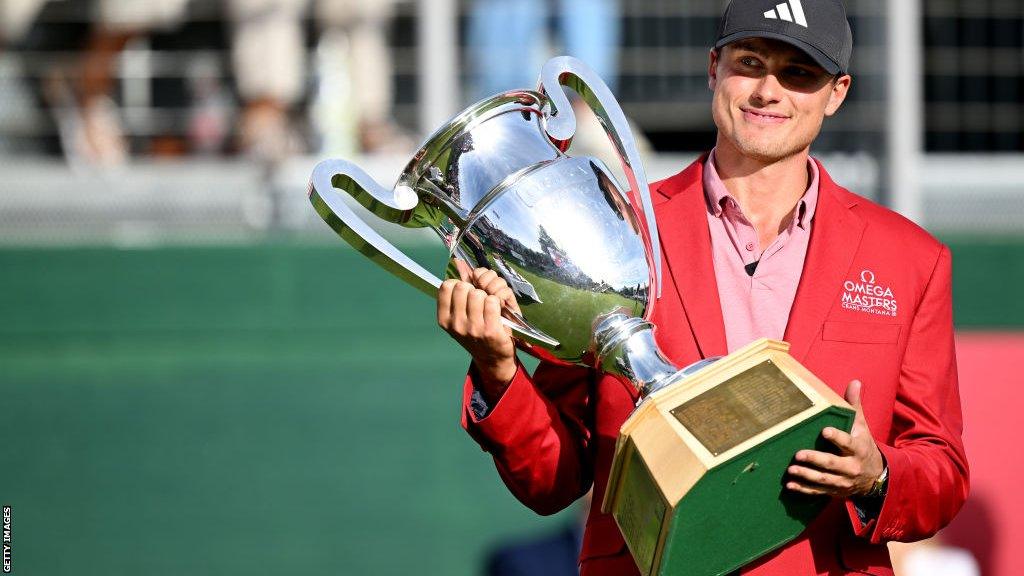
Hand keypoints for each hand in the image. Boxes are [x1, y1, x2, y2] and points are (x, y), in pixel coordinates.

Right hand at [437, 261, 518, 401]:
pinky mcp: (490, 331)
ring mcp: (473, 329)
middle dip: (475, 289)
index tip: (466, 294)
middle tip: (480, 301)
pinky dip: (498, 302)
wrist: (493, 358)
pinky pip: (492, 301)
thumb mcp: (460, 315)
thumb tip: (457, 261)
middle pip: (463, 287)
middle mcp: (456, 325)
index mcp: (444, 320)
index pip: (446, 286)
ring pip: (479, 293)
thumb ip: (458, 290)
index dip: (459, 284)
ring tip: (489, 308)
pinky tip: (498, 313)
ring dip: (487, 296)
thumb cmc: (477, 332)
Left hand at [785, 380, 884, 497]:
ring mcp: (843, 481)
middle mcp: (851, 466)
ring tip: (791, 470)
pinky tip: (790, 486)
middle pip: (833, 464)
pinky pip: (818, 492)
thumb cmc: (863, 445)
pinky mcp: (835, 491)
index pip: (847, 443)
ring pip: (824, 480)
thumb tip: (854, 382)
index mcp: (858, 448)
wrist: (876, 477)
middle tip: (798, 454)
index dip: (837, 437)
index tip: (824, 431)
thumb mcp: (862, 426)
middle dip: (815, 460)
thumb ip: (855, 405)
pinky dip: (804, 490)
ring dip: (807, 476)